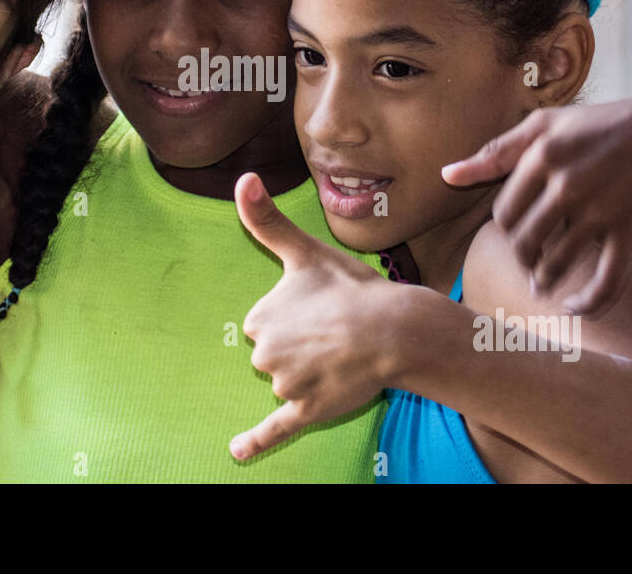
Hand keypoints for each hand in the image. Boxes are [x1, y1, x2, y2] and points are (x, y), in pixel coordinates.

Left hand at [228, 172, 404, 461]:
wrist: (395, 328)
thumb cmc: (353, 288)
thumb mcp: (306, 249)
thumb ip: (267, 219)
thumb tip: (242, 178)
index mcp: (261, 318)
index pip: (269, 324)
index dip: (297, 317)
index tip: (321, 309)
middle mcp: (266, 353)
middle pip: (275, 356)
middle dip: (302, 347)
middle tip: (336, 333)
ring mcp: (286, 385)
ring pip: (289, 383)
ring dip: (310, 376)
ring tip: (342, 356)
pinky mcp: (305, 411)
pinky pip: (274, 430)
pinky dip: (254, 444)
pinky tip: (236, 453)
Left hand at [442, 88, 631, 313]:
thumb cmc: (599, 124)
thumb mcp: (545, 125)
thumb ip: (494, 152)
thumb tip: (446, 175)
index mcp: (541, 156)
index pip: (503, 214)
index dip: (507, 230)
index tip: (518, 233)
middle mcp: (566, 184)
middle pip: (524, 243)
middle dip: (523, 259)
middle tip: (529, 264)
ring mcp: (599, 209)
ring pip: (557, 264)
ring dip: (547, 281)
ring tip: (544, 285)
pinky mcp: (630, 229)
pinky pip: (605, 280)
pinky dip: (588, 302)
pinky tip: (574, 308)